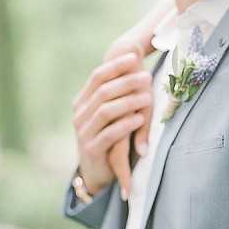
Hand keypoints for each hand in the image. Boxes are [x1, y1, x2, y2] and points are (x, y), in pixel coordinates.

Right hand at [72, 48, 152, 195]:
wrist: (98, 172)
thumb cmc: (112, 138)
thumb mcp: (116, 114)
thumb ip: (121, 94)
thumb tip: (138, 62)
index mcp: (83, 101)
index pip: (97, 76)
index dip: (116, 65)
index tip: (135, 56)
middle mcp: (80, 114)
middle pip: (102, 91)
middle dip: (126, 82)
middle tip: (147, 77)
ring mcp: (83, 132)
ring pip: (105, 111)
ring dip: (128, 102)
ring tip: (148, 97)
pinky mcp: (91, 150)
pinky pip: (109, 134)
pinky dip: (126, 124)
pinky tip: (140, 118)